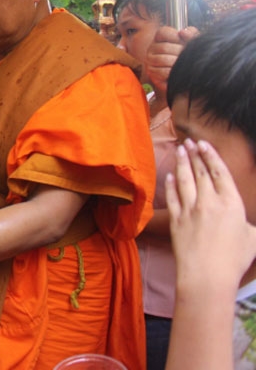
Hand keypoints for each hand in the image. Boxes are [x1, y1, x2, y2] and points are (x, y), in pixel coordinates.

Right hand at [146, 26, 198, 94]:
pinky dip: (172, 72)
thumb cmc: (187, 56)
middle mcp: (152, 48)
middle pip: (164, 47)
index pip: (163, 32)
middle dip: (179, 52)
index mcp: (160, 38)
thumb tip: (183, 32)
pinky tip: (177, 72)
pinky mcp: (152, 73)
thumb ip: (190, 34)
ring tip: (182, 64)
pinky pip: (163, 72)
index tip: (182, 42)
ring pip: (163, 60)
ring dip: (176, 63)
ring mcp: (150, 61)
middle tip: (186, 56)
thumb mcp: (191, 42)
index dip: (175, 36)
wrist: (186, 75)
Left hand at [166, 139, 255, 291]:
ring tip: (179, 150)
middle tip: (188, 141)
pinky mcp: (176, 220)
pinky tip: (169, 176)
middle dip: (194, 154)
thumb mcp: (254, 238)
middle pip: (200, 172)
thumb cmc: (234, 259)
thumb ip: (251, 224)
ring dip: (181, 163)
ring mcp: (189, 210)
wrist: (207, 275)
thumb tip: (248, 221)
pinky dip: (170, 185)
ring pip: (184, 180)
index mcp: (231, 203)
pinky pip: (172, 197)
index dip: (211, 157)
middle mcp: (208, 202)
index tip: (205, 144)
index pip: (219, 173)